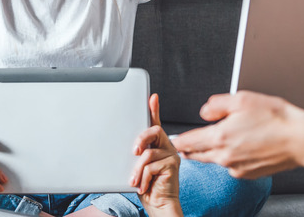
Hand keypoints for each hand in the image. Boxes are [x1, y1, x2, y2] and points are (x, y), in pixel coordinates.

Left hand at [130, 94, 183, 216]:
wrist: (158, 205)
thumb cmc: (146, 187)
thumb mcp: (137, 167)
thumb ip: (136, 155)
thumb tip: (129, 147)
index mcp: (157, 145)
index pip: (155, 123)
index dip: (154, 109)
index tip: (152, 97)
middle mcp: (167, 147)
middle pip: (153, 131)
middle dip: (140, 139)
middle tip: (133, 151)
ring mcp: (171, 155)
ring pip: (148, 153)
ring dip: (137, 170)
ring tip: (135, 181)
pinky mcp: (173, 164)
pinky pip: (151, 165)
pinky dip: (143, 177)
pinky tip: (143, 186)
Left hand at [173, 91, 303, 178]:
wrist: (301, 140)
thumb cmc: (275, 118)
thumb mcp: (241, 99)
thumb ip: (215, 105)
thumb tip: (204, 113)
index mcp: (220, 137)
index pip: (187, 142)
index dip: (177, 139)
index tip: (173, 138)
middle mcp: (225, 156)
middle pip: (196, 155)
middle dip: (190, 147)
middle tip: (188, 140)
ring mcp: (236, 168)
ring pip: (213, 160)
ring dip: (212, 151)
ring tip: (223, 137)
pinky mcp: (247, 175)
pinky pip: (230, 166)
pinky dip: (230, 157)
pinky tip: (242, 145)